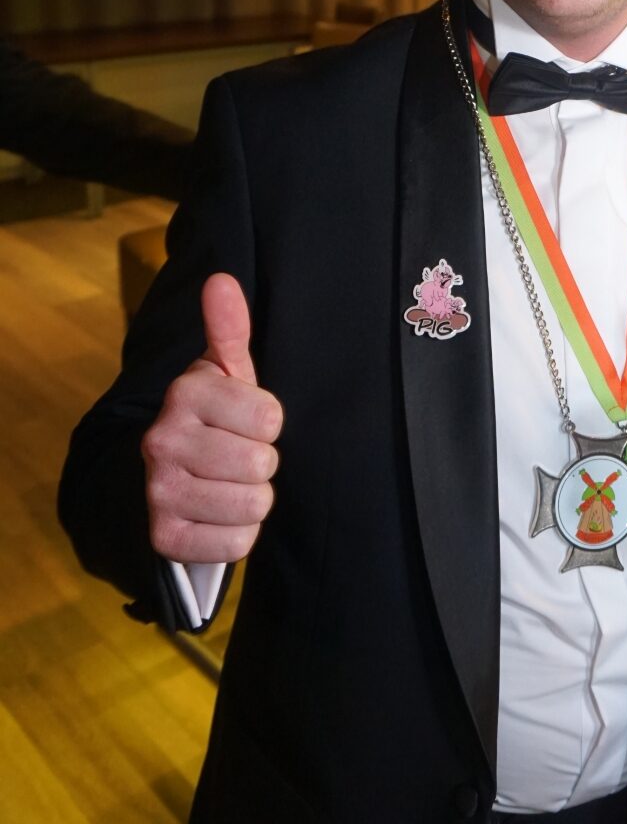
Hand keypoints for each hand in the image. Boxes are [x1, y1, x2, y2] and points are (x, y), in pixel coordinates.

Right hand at [142, 273, 282, 563]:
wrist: (160, 476)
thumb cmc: (212, 418)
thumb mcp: (225, 372)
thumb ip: (229, 328)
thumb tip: (222, 280)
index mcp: (185, 394)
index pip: (271, 419)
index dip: (268, 424)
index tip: (246, 422)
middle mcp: (163, 440)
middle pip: (263, 464)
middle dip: (261, 463)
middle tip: (236, 457)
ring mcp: (159, 490)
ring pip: (253, 505)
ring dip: (252, 500)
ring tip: (229, 484)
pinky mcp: (163, 537)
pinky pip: (236, 543)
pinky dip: (237, 535)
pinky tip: (218, 516)